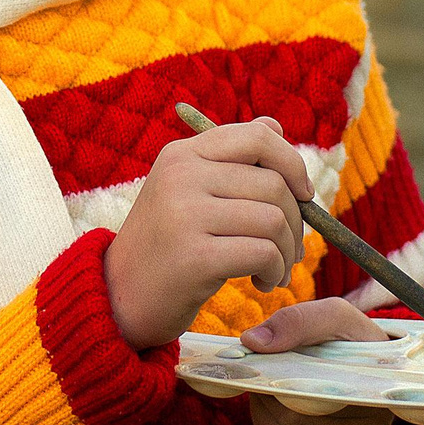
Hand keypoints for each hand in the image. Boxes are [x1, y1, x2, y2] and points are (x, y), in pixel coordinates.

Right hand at [103, 116, 312, 348]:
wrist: (119, 298)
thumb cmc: (166, 245)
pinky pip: (263, 253)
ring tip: (274, 270)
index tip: (303, 194)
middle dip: (295, 222)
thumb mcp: (187, 191)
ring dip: (287, 253)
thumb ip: (229, 159)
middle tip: (287, 251)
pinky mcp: (194, 257)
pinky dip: (274, 272)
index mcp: (182, 154)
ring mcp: (184, 214)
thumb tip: (275, 125)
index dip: (292, 163)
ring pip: (274, 220)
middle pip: (274, 185)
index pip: (257, 137)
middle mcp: (181, 176)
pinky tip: (262, 283)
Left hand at [241, 297, 396, 424]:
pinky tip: (279, 408)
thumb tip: (253, 342)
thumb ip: (298, 321)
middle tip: (268, 371)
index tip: (273, 360)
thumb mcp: (334, 316)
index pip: (314, 397)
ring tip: (272, 387)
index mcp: (377, 401)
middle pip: (292, 422)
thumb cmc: (351, 340)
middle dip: (268, 393)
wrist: (366, 367)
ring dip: (264, 411)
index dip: (284, 379)